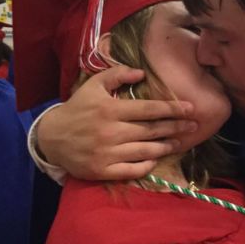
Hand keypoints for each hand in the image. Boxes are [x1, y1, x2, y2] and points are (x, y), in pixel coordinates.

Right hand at [37, 66, 196, 179]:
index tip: (191, 108)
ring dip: (166, 147)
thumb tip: (142, 73)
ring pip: (146, 151)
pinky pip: (131, 170)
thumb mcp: (93, 85)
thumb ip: (117, 74)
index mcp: (110, 109)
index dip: (172, 108)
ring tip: (179, 142)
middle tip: (193, 126)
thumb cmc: (77, 109)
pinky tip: (156, 160)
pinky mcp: (103, 170)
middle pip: (152, 130)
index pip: (149, 109)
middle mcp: (111, 132)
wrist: (51, 137)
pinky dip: (146, 166)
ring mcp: (107, 153)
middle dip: (176, 127)